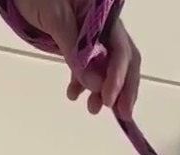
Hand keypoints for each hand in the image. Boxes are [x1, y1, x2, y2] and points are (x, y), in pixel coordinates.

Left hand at [10, 0, 142, 117]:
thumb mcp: (56, 20)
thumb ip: (75, 50)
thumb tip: (95, 84)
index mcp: (105, 15)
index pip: (121, 48)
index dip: (118, 76)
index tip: (110, 100)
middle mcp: (106, 26)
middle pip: (124, 60)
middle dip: (123, 88)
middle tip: (122, 114)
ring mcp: (95, 36)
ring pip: (109, 67)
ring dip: (104, 90)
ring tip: (93, 109)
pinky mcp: (82, 44)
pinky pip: (90, 66)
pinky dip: (85, 82)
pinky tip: (74, 94)